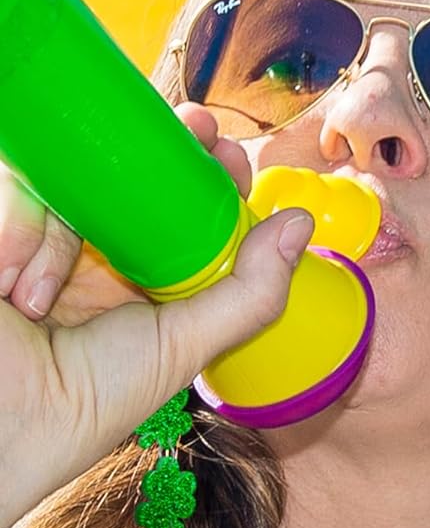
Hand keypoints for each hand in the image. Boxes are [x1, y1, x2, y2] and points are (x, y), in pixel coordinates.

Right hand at [0, 107, 311, 527]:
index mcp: (139, 283)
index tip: (228, 152)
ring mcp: (34, 236)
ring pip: (68, 179)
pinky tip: (10, 290)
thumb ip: (249, 292)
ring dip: (59, 229)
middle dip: (161, 147)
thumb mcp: (183, 345)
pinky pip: (15, 188)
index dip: (206, 176)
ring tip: (38, 297)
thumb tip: (302, 223)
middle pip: (128, 175)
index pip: (179, 211)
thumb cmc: (87, 401)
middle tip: (194, 126)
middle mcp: (88, 255)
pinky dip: (17, 232)